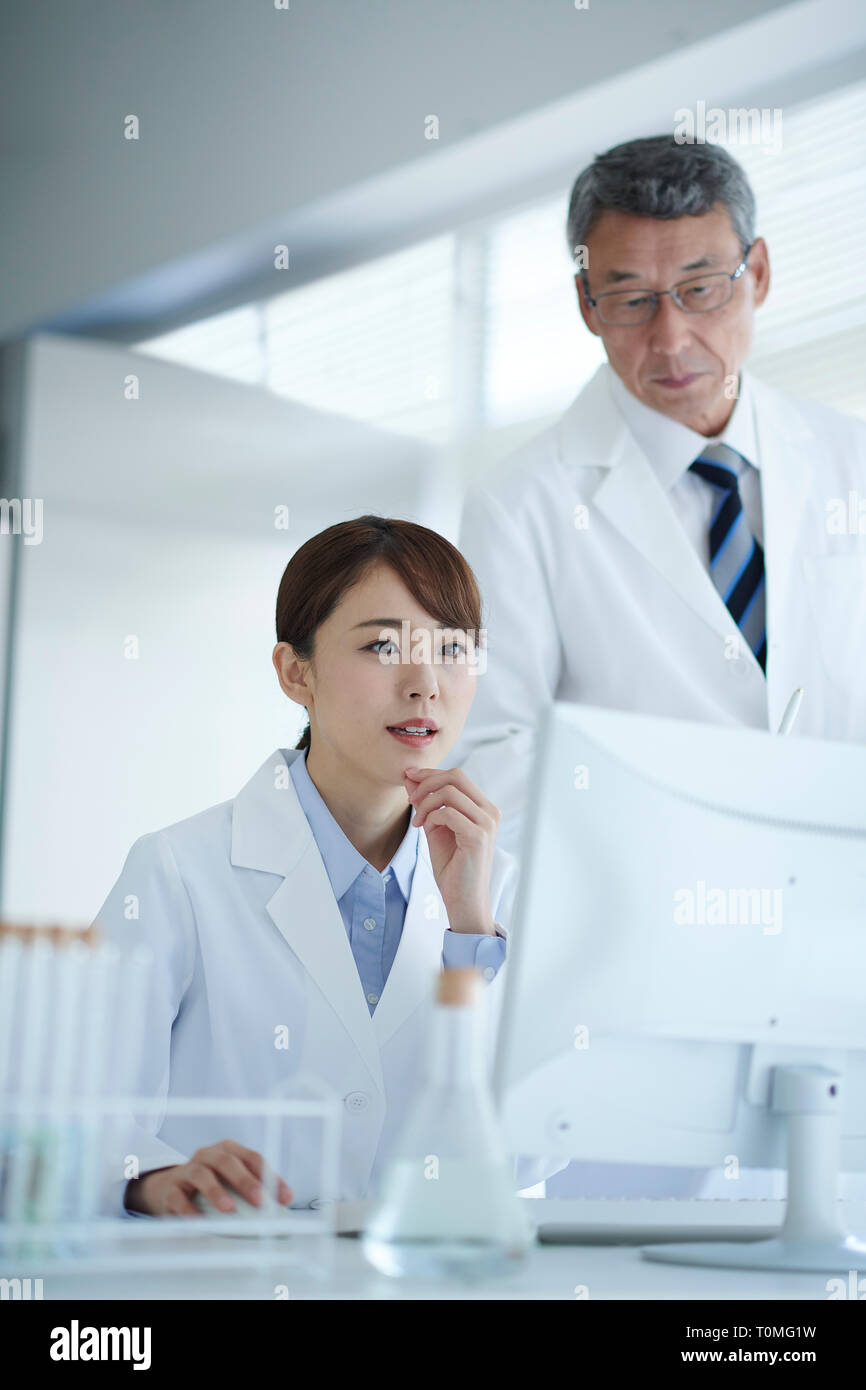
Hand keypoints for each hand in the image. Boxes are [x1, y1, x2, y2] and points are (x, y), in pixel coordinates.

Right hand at [123, 1139, 292, 1215]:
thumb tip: (280, 1209)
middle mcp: (207, 1155)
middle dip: (245, 1181)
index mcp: (228, 1150)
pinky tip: (199, 1221)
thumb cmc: (209, 1186)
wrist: (166, 1189)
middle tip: (260, 1201)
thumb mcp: (230, 1183)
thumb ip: (252, 1191)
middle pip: (227, 1162)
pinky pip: (178, 1197)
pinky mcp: (170, 1189)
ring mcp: (187, 1170)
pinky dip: (189, 1209)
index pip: (253, 1158)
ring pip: (202, 1175)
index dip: (270, 1177)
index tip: (286, 1198)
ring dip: (217, 1192)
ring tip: (229, 1209)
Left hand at [403, 765, 500, 934]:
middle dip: (427, 781)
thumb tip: (410, 778)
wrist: (464, 900)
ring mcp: (487, 823)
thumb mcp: (435, 829)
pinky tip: (424, 829)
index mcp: (484, 808)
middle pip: (456, 776)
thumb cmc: (453, 867)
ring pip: (450, 792)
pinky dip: (431, 817)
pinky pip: (448, 813)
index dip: (431, 773)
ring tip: (417, 821)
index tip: (409, 777)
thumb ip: (426, 804)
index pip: (457, 776)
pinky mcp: (478, 836)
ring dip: (425, 803)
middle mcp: (490, 812)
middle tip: (410, 798)